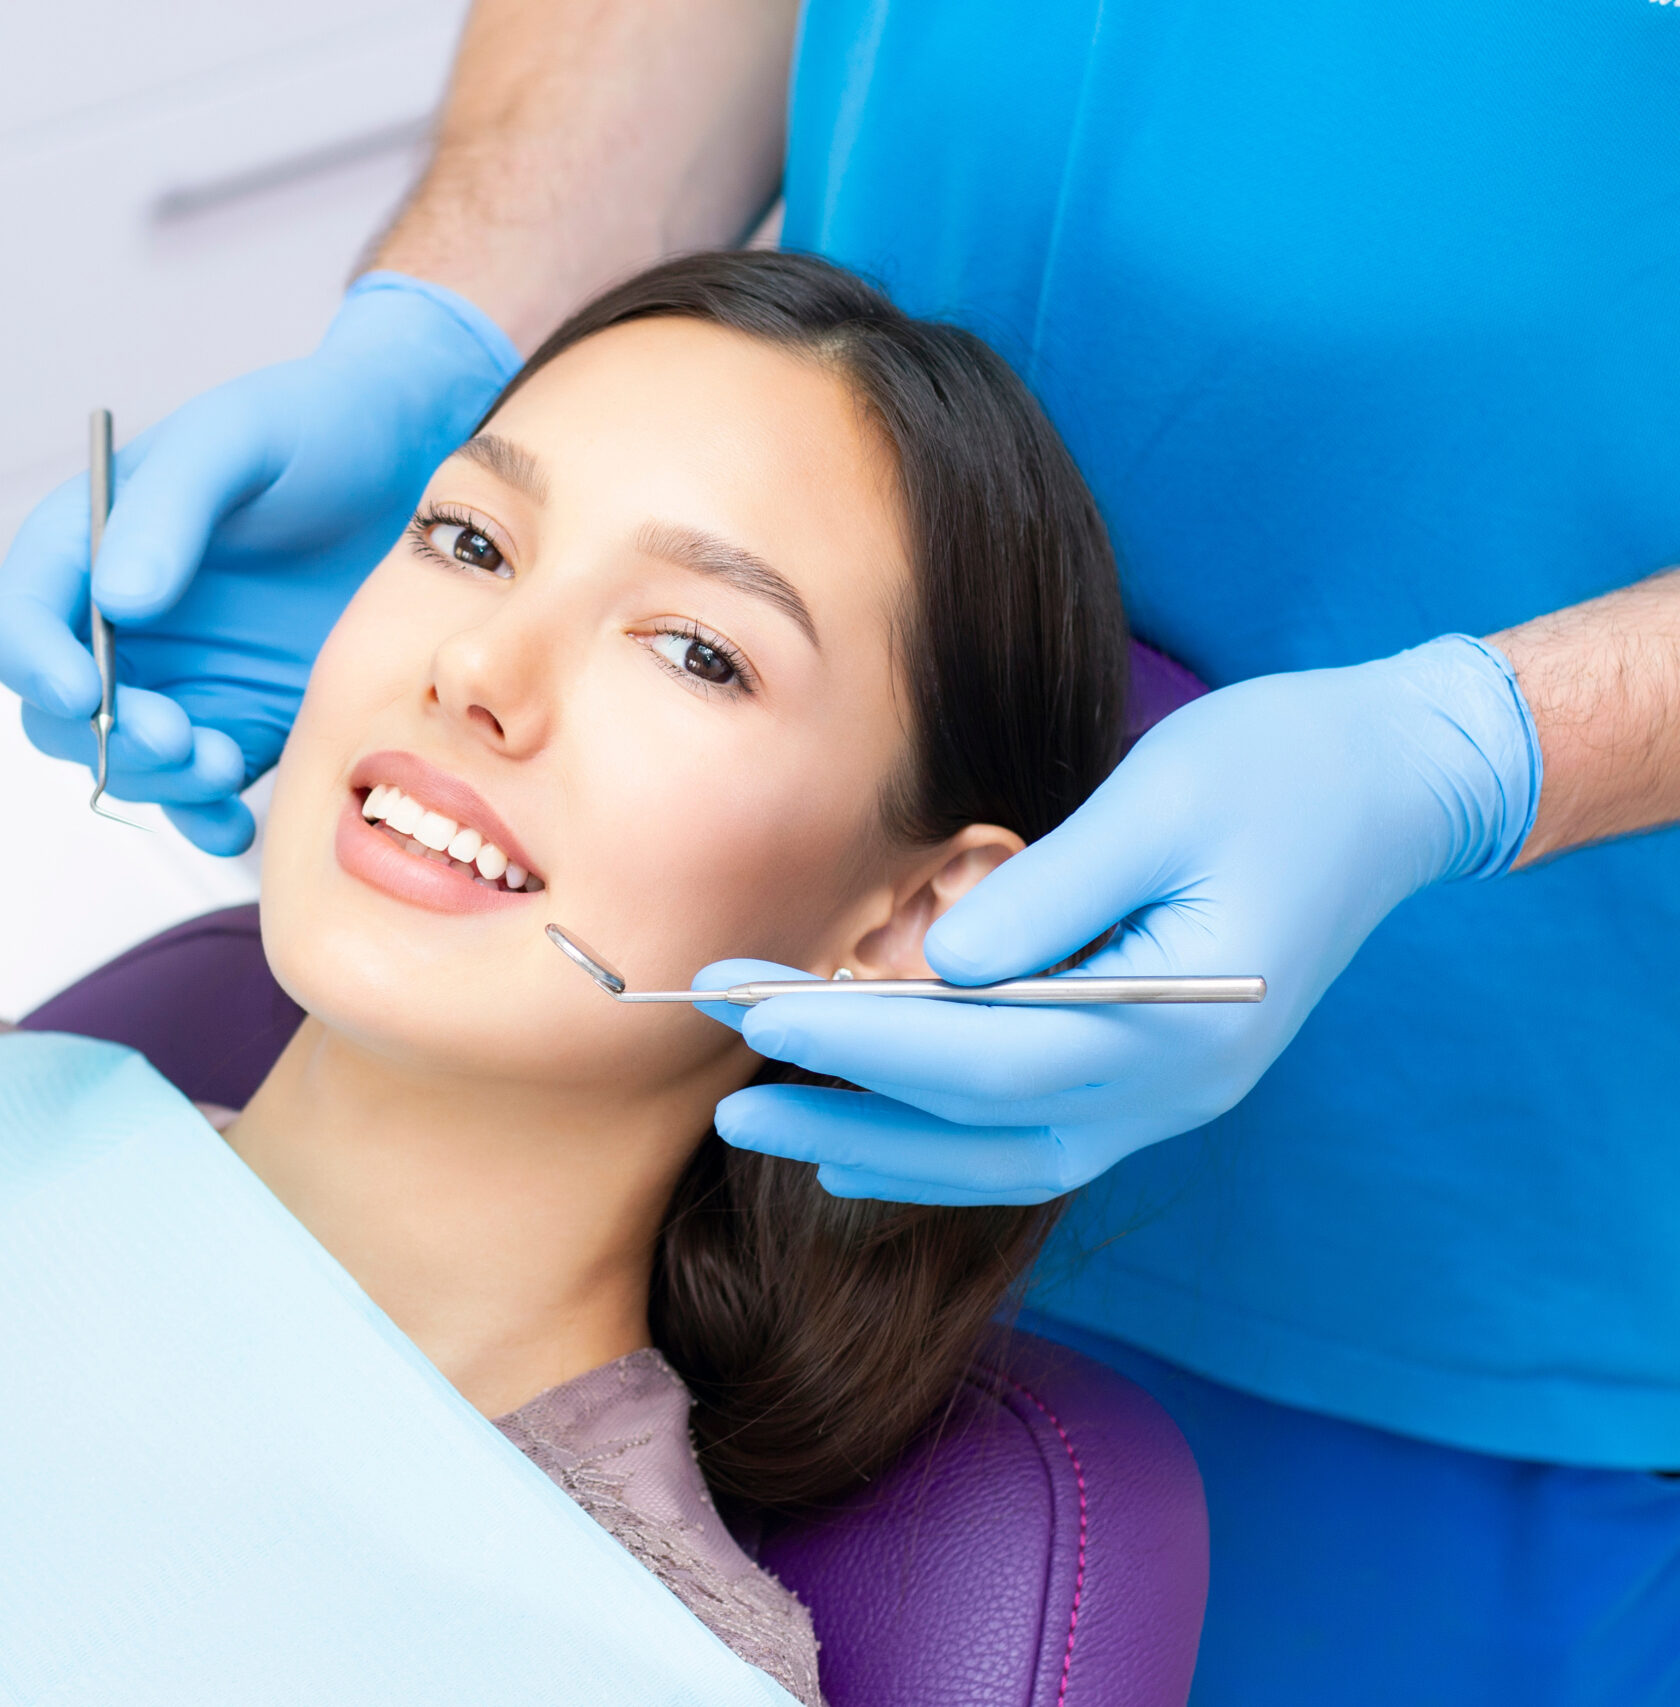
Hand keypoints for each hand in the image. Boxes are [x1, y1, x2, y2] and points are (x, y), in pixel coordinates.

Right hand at [0, 273, 520, 853]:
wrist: (413, 460)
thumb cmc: (312, 427)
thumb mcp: (236, 439)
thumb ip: (168, 510)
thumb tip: (115, 599)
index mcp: (85, 549)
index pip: (15, 626)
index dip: (32, 665)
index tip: (83, 691)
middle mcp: (116, 625)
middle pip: (59, 716)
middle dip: (106, 739)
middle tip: (175, 737)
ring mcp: (175, 679)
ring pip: (124, 764)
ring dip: (159, 783)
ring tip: (222, 765)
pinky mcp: (236, 718)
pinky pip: (196, 789)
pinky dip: (204, 816)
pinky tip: (233, 820)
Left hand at [703, 636, 1542, 1203]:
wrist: (1394, 788)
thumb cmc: (1279, 769)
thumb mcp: (1157, 801)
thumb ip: (1047, 896)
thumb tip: (932, 968)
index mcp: (1177, 1022)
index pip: (981, 1054)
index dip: (854, 1037)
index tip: (748, 1004)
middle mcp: (1173, 1089)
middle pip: (977, 1123)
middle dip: (840, 1100)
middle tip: (721, 1080)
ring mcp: (1167, 1099)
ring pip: (998, 1157)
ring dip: (875, 1145)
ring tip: (760, 1123)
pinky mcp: (1152, 1082)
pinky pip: (1031, 1141)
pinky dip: (938, 1151)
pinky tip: (855, 1148)